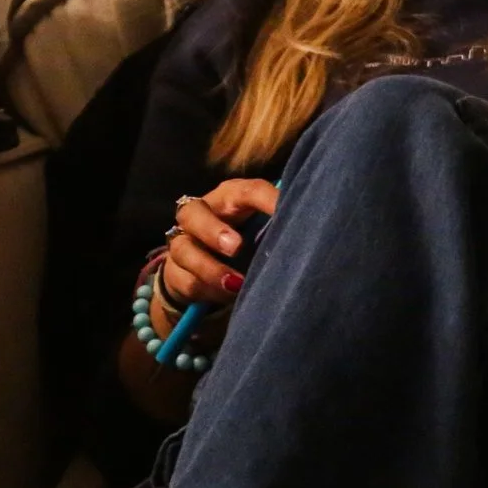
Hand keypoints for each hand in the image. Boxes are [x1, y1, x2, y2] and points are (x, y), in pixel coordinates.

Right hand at [156, 178, 281, 327]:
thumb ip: (279, 226)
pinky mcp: (173, 271)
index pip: (247, 192)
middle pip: (192, 213)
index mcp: (229, 198)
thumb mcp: (265, 228)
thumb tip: (313, 230)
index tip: (284, 213)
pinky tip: (228, 295)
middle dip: (213, 230)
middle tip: (236, 247)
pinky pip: (184, 281)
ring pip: (183, 251)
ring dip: (210, 269)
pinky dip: (207, 290)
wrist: (209, 266)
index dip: (266, 200)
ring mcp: (182, 242)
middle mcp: (200, 215)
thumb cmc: (249, 239)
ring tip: (236, 284)